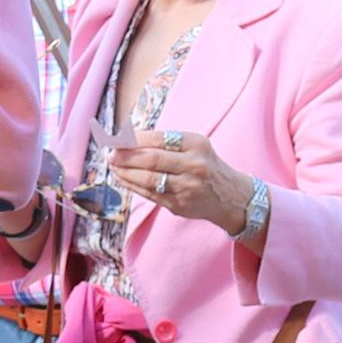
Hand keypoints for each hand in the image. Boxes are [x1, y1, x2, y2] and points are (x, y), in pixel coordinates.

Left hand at [110, 127, 255, 234]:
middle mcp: (194, 165)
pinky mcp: (179, 204)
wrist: (232, 197)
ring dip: (126, 173)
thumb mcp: (195, 146)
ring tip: (113, 166)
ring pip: (149, 179)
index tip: (117, 138)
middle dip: (126, 156)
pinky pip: (150, 194)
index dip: (135, 139)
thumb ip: (166, 143)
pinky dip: (133, 186)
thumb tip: (128, 138)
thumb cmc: (206, 165)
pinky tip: (122, 179)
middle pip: (152, 159)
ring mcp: (187, 187)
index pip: (159, 139)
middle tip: (110, 153)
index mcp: (197, 144)